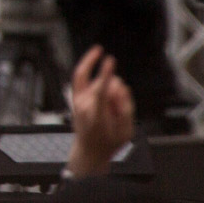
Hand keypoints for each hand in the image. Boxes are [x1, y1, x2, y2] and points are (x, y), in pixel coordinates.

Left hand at [66, 45, 134, 177]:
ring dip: (111, 91)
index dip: (106, 74)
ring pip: (98, 82)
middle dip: (118, 96)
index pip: (100, 91)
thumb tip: (121, 85)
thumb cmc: (109, 143)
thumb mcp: (126, 132)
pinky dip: (88, 62)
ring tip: (110, 108)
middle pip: (107, 87)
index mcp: (97, 116)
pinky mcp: (76, 95)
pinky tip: (97, 51)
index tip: (110, 60)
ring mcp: (78, 100)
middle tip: (118, 113)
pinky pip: (80, 75)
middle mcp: (84, 106)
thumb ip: (126, 107)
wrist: (89, 151)